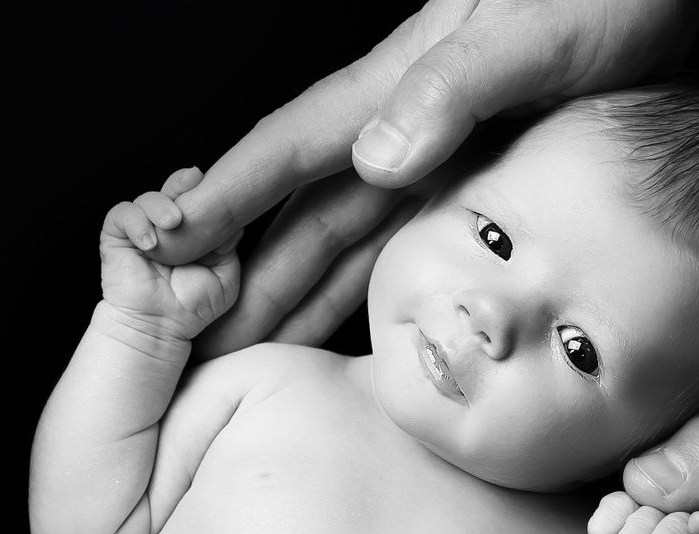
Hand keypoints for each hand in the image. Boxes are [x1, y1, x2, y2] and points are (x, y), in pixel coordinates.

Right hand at [100, 167, 240, 340]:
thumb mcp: (224, 275)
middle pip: (171, 191)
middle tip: (192, 181)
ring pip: (147, 199)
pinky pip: (121, 215)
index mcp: (191, 230)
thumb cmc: (193, 306)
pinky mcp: (116, 238)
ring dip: (160, 205)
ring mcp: (141, 230)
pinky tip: (150, 243)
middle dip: (180, 183)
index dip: (201, 188)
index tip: (211, 180)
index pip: (195, 200)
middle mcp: (166, 226)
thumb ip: (229, 247)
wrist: (162, 327)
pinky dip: (136, 222)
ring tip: (173, 222)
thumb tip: (234, 222)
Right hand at [141, 0, 698, 355]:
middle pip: (308, 207)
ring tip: (253, 338)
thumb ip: (455, 88)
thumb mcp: (532, 31)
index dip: (230, 198)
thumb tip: (376, 158)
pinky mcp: (475, 173)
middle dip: (248, 269)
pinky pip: (404, 239)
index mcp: (401, 86)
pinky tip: (350, 312)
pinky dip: (368, 279)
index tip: (166, 244)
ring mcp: (437, 152)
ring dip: (299, 285)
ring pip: (348, 232)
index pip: (293, 149)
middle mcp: (405, 124)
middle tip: (201, 335)